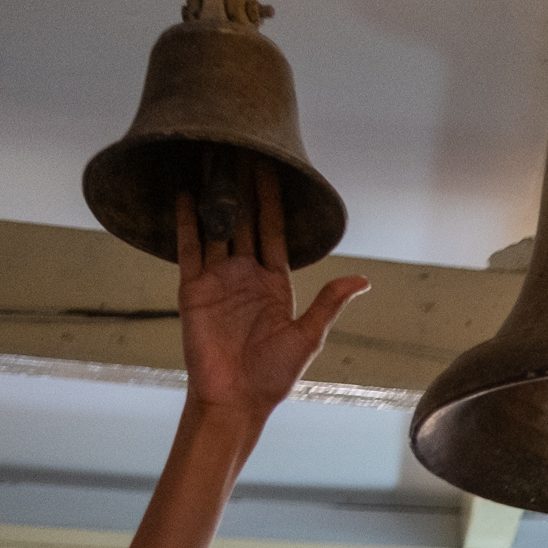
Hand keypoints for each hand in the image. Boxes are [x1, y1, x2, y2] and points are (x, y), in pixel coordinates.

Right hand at [174, 176, 367, 421]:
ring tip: (212, 159)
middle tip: (241, 149)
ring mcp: (218, 279)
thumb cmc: (274, 375)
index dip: (272, 202)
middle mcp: (246, 275)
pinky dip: (186, 221)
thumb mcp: (308, 336)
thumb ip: (329, 304)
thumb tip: (362, 280)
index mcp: (275, 284)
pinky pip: (189, 248)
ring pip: (216, 227)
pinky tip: (186, 193)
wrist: (236, 399)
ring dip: (215, 196)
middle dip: (242, 188)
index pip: (274, 233)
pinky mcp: (193, 288)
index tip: (274, 170)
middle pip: (243, 222)